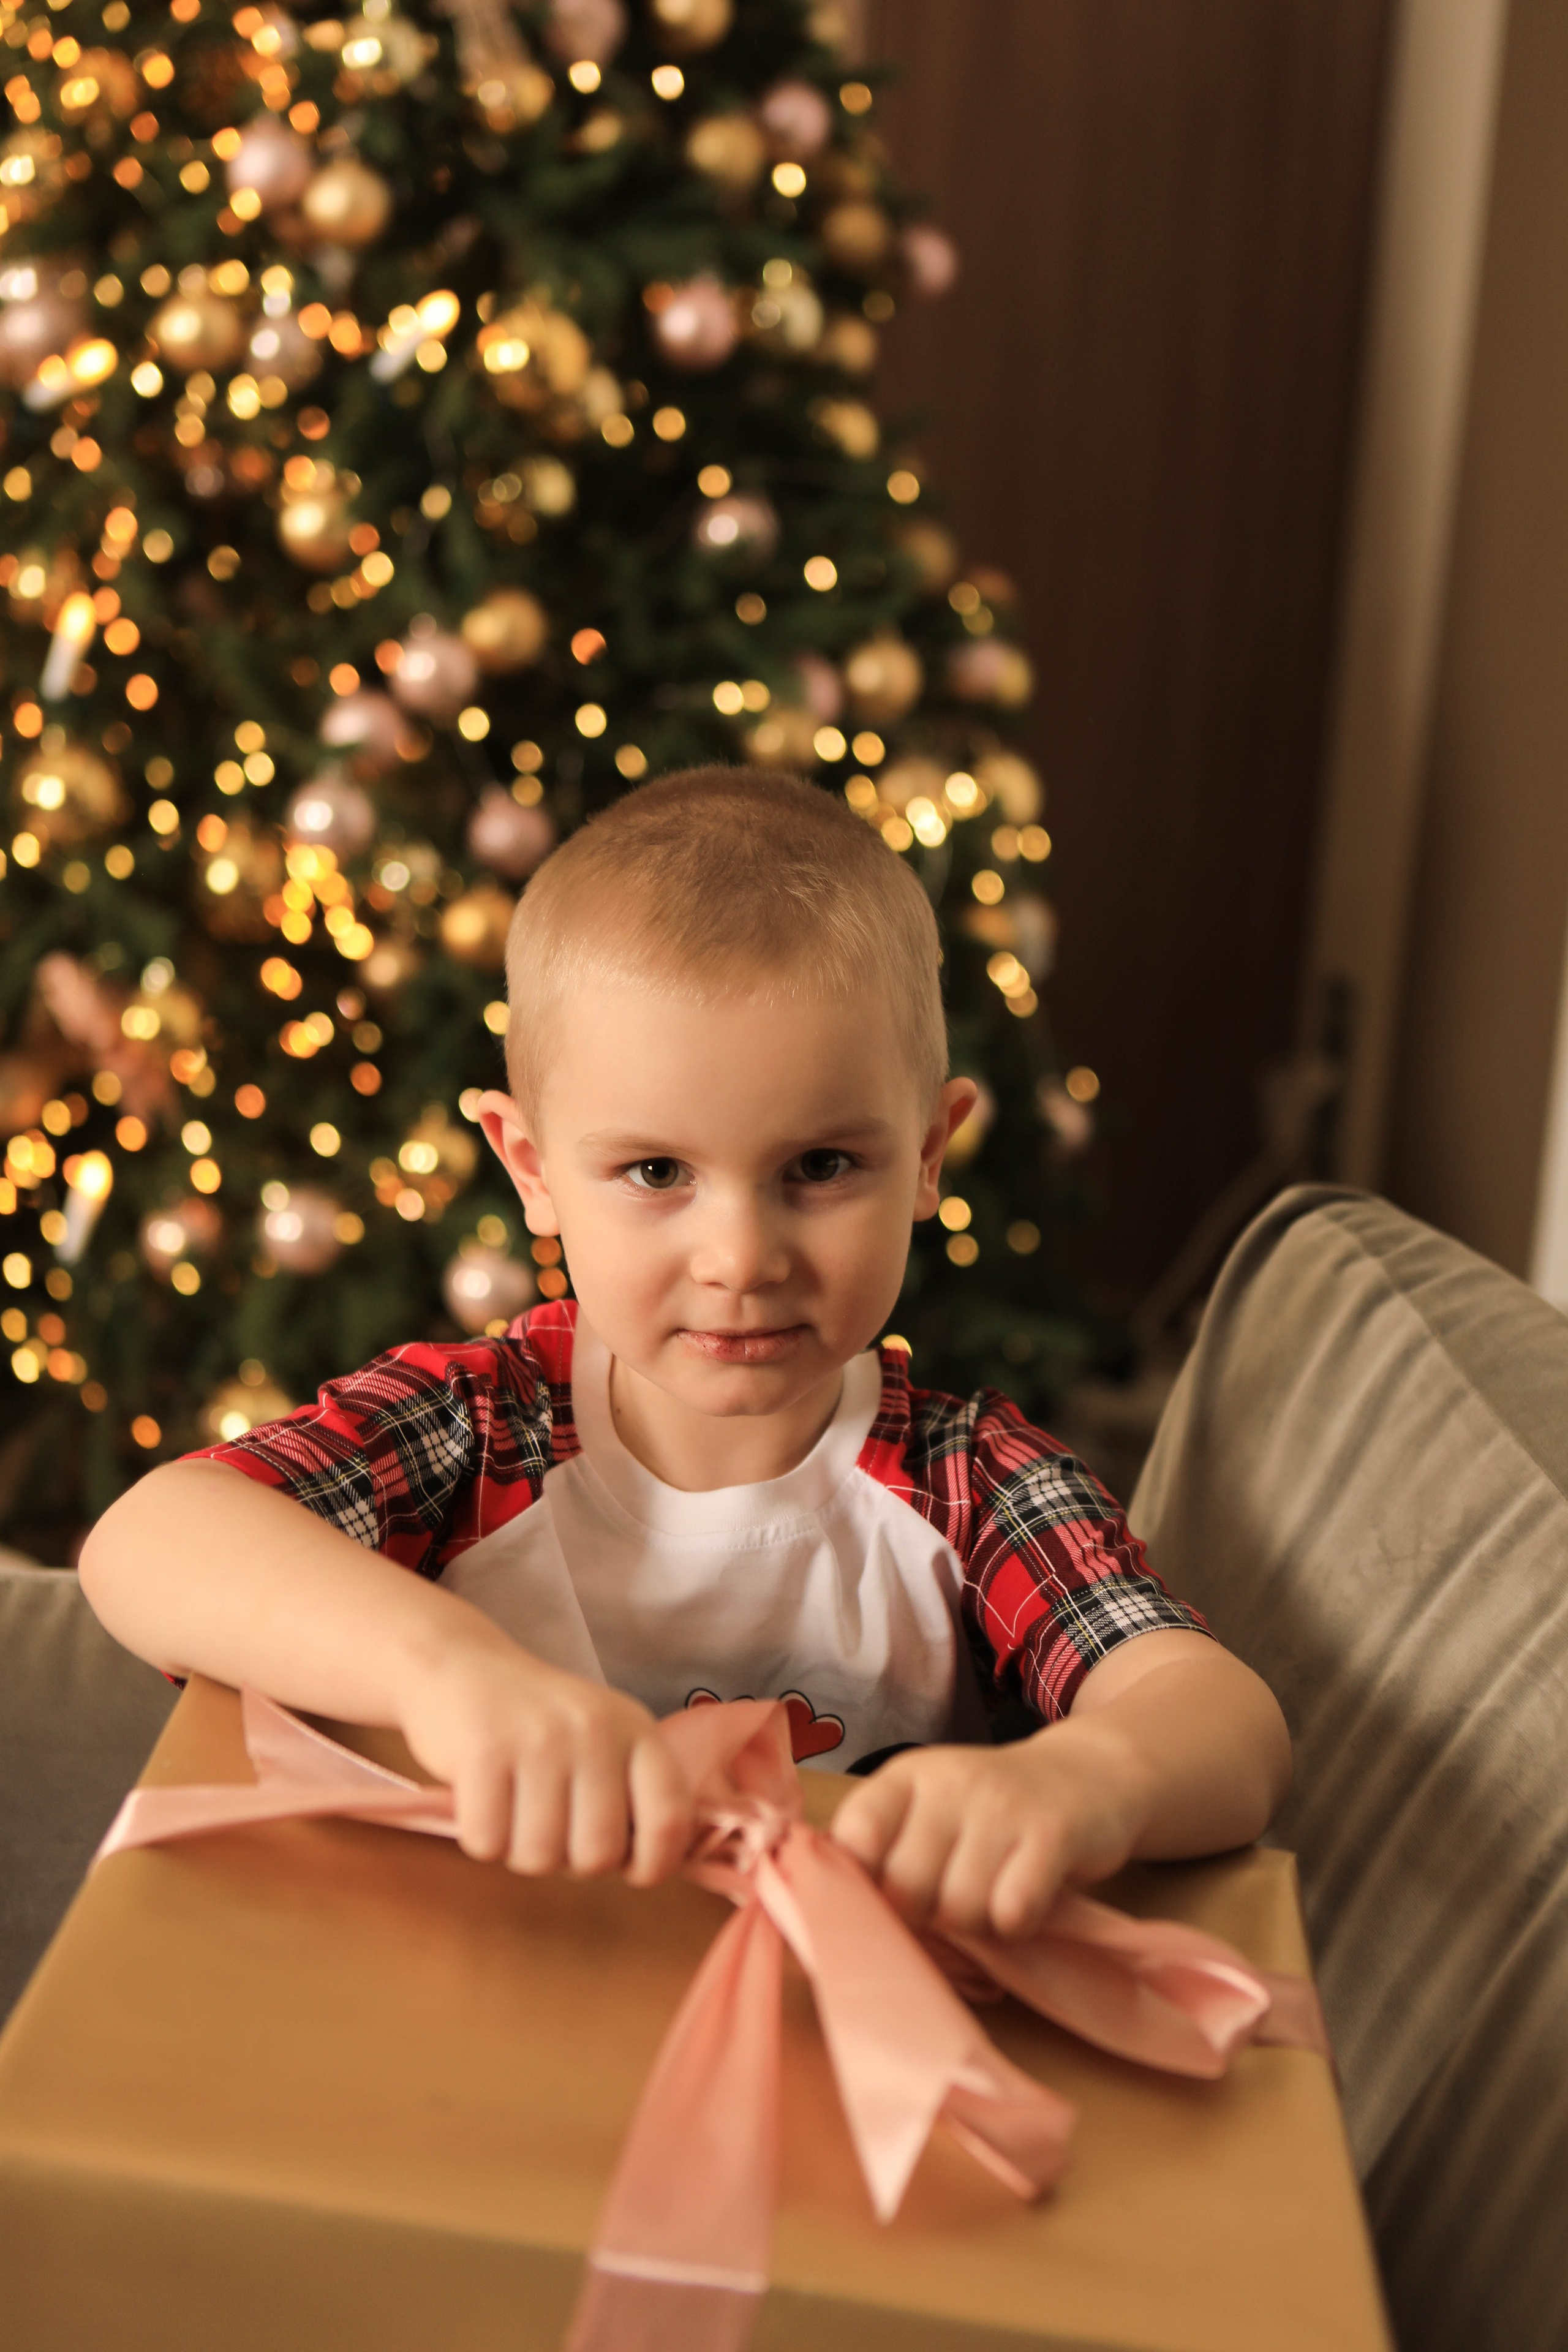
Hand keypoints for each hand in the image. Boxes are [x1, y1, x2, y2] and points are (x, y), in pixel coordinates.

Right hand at [394, 1625, 693, 1885]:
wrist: (461, 1664)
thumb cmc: (536, 1722)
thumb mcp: (603, 1738)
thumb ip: (631, 1794)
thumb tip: (645, 1866)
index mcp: (636, 1729)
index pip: (669, 1819)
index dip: (653, 1864)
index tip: (628, 1869)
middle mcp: (595, 1730)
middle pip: (597, 1854)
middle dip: (569, 1863)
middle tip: (550, 1828)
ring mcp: (540, 1738)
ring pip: (539, 1857)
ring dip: (519, 1851)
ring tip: (513, 1810)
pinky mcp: (485, 1750)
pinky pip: (487, 1842)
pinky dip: (479, 1837)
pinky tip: (479, 1800)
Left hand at [829, 1720, 1147, 1940]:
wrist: (1091, 1773)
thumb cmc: (994, 1811)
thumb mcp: (934, 1809)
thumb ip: (889, 1849)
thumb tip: (836, 1913)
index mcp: (908, 1776)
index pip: (854, 1836)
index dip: (860, 1886)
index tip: (883, 1901)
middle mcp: (951, 1783)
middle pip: (905, 1887)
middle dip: (923, 1916)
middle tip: (948, 1906)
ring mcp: (1003, 1806)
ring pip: (959, 1907)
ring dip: (974, 1925)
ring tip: (989, 1898)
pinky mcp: (1053, 1834)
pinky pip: (1012, 1911)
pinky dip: (1015, 1924)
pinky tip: (1022, 1903)